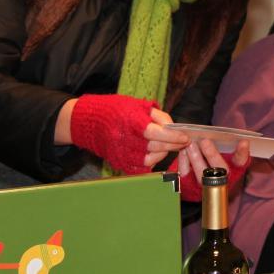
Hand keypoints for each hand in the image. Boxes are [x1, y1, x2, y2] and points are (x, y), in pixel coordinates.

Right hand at [65, 95, 187, 173]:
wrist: (88, 123)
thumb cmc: (115, 109)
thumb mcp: (137, 105)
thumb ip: (157, 115)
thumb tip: (173, 127)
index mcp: (128, 121)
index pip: (155, 133)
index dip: (172, 136)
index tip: (184, 137)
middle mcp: (123, 139)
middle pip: (154, 147)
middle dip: (172, 145)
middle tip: (183, 141)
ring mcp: (120, 153)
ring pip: (150, 160)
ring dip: (163, 154)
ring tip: (168, 146)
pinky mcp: (118, 163)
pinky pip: (140, 168)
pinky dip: (151, 162)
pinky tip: (156, 153)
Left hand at [174, 138, 251, 200]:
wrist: (200, 178)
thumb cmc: (213, 160)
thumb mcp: (224, 151)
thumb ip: (225, 141)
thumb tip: (226, 124)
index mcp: (234, 168)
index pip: (241, 161)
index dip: (242, 152)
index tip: (244, 142)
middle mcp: (222, 178)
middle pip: (220, 169)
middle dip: (212, 155)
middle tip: (205, 141)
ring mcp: (206, 184)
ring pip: (202, 174)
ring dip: (196, 158)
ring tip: (191, 144)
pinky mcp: (190, 185)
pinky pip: (186, 175)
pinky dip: (184, 162)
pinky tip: (183, 151)